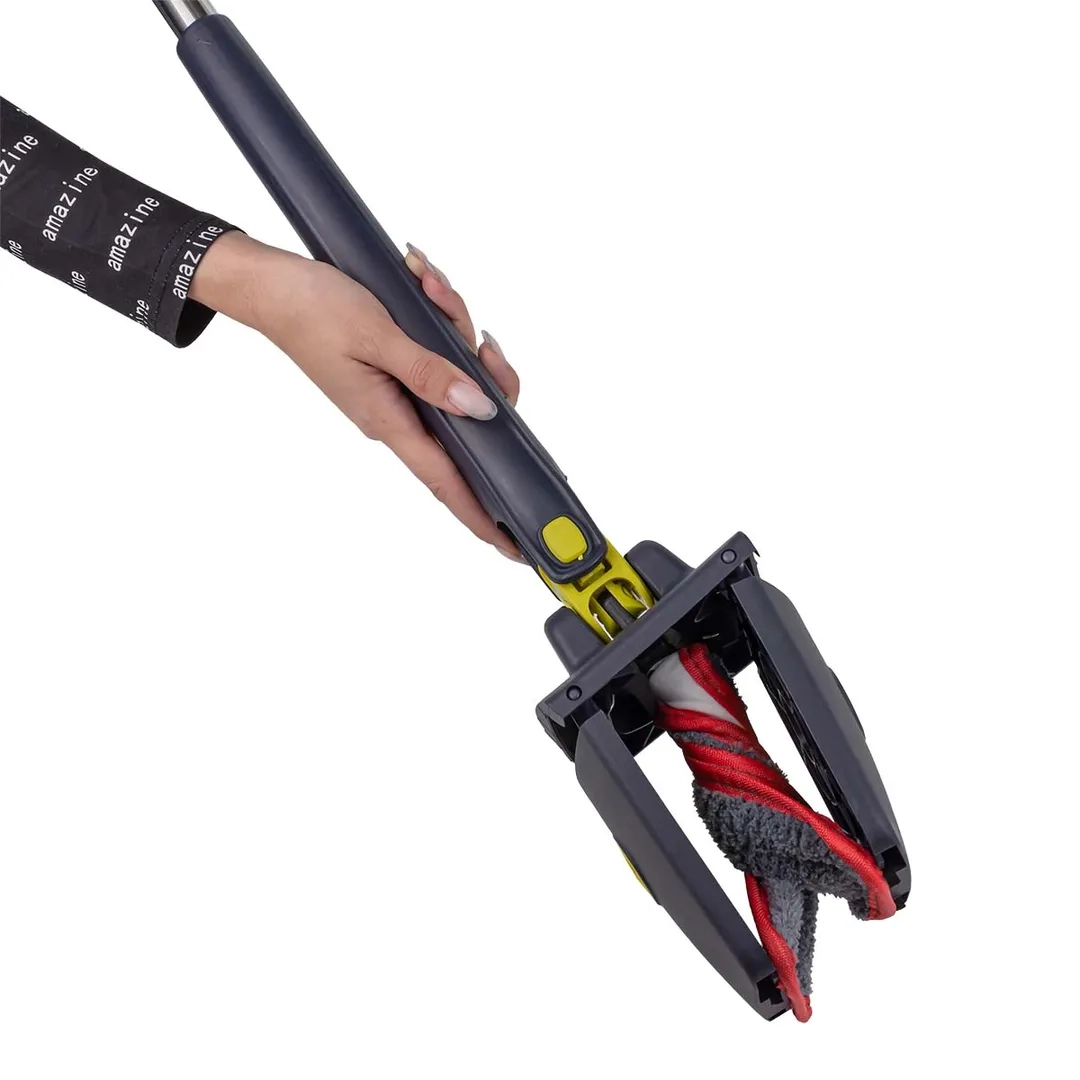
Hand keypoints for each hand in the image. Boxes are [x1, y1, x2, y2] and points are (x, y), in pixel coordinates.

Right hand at [190, 231, 522, 560]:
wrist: (270, 283)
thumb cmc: (311, 309)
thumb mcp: (377, 335)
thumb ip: (430, 374)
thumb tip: (479, 408)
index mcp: (388, 420)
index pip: (446, 480)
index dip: (482, 514)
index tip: (515, 547)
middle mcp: (397, 414)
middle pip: (469, 414)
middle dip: (487, 374)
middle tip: (482, 339)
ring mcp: (398, 391)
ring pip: (458, 373)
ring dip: (454, 327)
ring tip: (428, 286)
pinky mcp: (398, 365)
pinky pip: (438, 351)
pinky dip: (438, 317)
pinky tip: (421, 283)